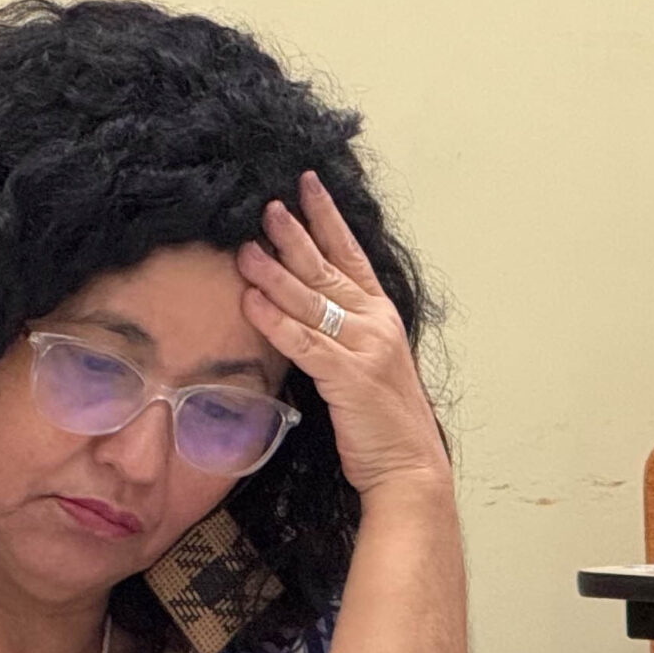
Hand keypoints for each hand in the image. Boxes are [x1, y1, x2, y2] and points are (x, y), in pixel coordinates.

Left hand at [236, 171, 448, 496]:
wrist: (408, 466)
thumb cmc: (385, 422)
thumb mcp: (369, 364)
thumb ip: (342, 333)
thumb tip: (303, 307)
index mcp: (382, 316)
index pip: (352, 254)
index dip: (327, 218)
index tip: (307, 185)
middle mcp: (375, 324)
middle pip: (327, 268)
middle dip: (294, 233)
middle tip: (266, 206)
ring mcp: (363, 349)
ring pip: (311, 300)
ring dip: (274, 272)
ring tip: (245, 249)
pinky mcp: (347, 378)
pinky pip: (303, 342)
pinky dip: (275, 321)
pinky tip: (250, 303)